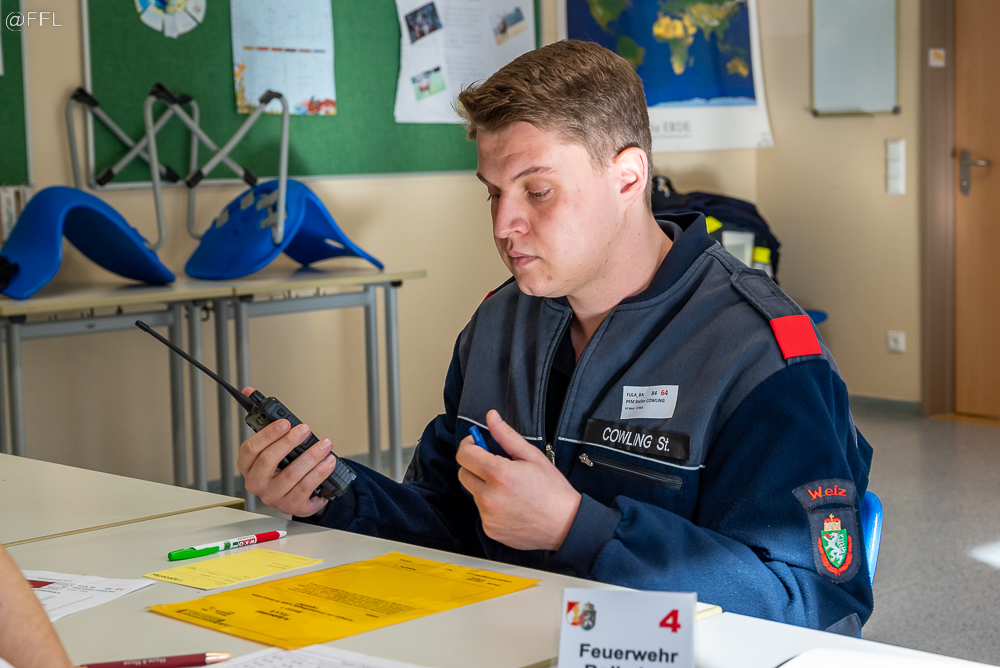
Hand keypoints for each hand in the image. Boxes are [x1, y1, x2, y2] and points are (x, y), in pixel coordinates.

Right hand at [236, 387, 335, 516]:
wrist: (303, 493)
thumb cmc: (286, 465)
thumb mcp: (276, 444)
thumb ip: (265, 421)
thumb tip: (249, 390)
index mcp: (248, 467)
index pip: (250, 449)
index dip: (268, 434)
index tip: (285, 422)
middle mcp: (257, 484)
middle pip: (269, 461)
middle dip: (290, 442)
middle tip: (306, 429)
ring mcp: (274, 497)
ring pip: (292, 474)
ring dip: (312, 456)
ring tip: (326, 445)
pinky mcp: (293, 506)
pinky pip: (307, 487)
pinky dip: (320, 472)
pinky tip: (329, 461)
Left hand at [457, 410, 581, 550]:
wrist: (566, 524)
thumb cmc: (552, 490)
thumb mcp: (532, 456)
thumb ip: (506, 435)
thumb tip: (491, 417)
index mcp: (499, 474)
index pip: (464, 455)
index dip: (469, 445)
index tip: (477, 443)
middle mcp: (489, 496)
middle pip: (463, 473)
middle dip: (474, 465)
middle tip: (494, 465)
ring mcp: (488, 516)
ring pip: (473, 493)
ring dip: (484, 486)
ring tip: (509, 488)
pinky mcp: (490, 529)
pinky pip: (482, 511)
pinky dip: (491, 505)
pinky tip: (510, 505)